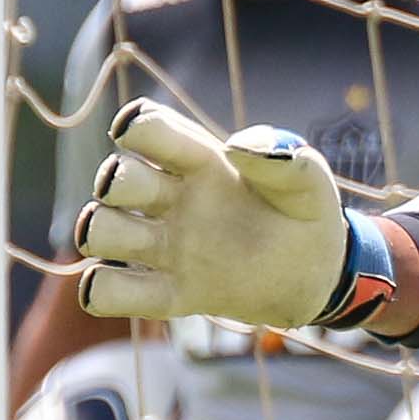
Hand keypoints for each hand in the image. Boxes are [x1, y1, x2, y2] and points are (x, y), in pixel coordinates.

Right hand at [72, 100, 372, 329]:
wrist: (320, 275)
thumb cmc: (307, 214)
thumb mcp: (309, 180)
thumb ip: (283, 157)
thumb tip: (237, 146)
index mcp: (200, 162)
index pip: (146, 129)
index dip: (133, 124)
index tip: (136, 132)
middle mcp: (172, 201)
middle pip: (114, 180)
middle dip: (115, 180)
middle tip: (152, 195)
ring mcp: (168, 247)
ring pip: (98, 230)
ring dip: (99, 230)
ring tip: (143, 241)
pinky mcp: (173, 295)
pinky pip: (111, 292)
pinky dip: (100, 291)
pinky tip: (122, 287)